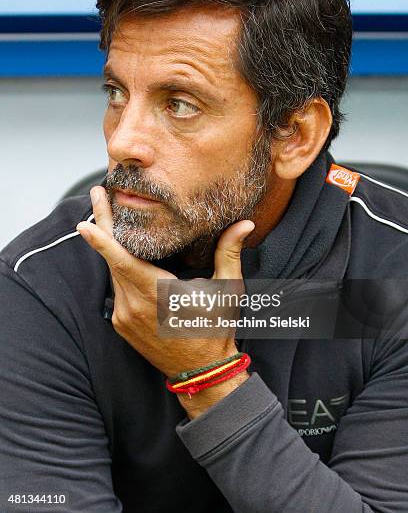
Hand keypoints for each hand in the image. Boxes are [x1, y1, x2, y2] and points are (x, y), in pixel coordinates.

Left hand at [76, 185, 254, 416]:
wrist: (201, 372)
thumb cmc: (215, 330)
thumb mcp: (226, 290)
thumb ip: (229, 253)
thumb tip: (245, 224)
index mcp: (157, 295)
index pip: (122, 262)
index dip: (101, 241)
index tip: (82, 222)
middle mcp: (134, 306)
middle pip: (112, 259)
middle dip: (103, 224)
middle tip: (99, 194)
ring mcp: (124, 317)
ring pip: (112, 273)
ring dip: (110, 247)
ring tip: (111, 216)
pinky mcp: (121, 324)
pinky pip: (116, 288)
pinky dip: (118, 269)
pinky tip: (124, 254)